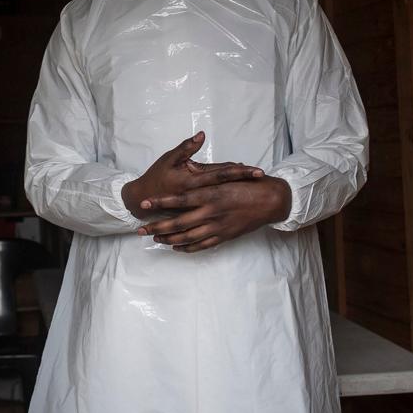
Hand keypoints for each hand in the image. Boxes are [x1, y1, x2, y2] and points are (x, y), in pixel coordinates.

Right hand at [121, 132, 263, 218]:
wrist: (144, 201)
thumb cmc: (157, 177)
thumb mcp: (169, 159)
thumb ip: (186, 147)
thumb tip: (201, 135)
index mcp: (194, 180)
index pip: (222, 174)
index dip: (239, 171)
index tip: (256, 169)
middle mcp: (200, 193)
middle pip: (228, 186)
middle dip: (245, 181)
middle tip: (262, 176)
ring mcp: (199, 202)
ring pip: (223, 195)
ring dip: (238, 189)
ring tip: (255, 186)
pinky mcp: (197, 207)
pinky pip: (215, 202)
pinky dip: (227, 197)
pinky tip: (236, 194)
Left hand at [137, 174, 291, 252]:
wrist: (270, 201)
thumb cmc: (249, 184)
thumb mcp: (227, 173)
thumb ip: (204, 171)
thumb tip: (187, 165)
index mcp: (210, 194)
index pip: (179, 200)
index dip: (160, 203)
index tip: (145, 204)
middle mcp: (211, 212)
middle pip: (178, 224)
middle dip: (157, 228)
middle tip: (141, 230)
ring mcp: (217, 227)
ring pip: (187, 237)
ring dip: (169, 239)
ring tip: (155, 238)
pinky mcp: (224, 236)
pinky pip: (201, 245)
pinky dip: (187, 247)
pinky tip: (176, 247)